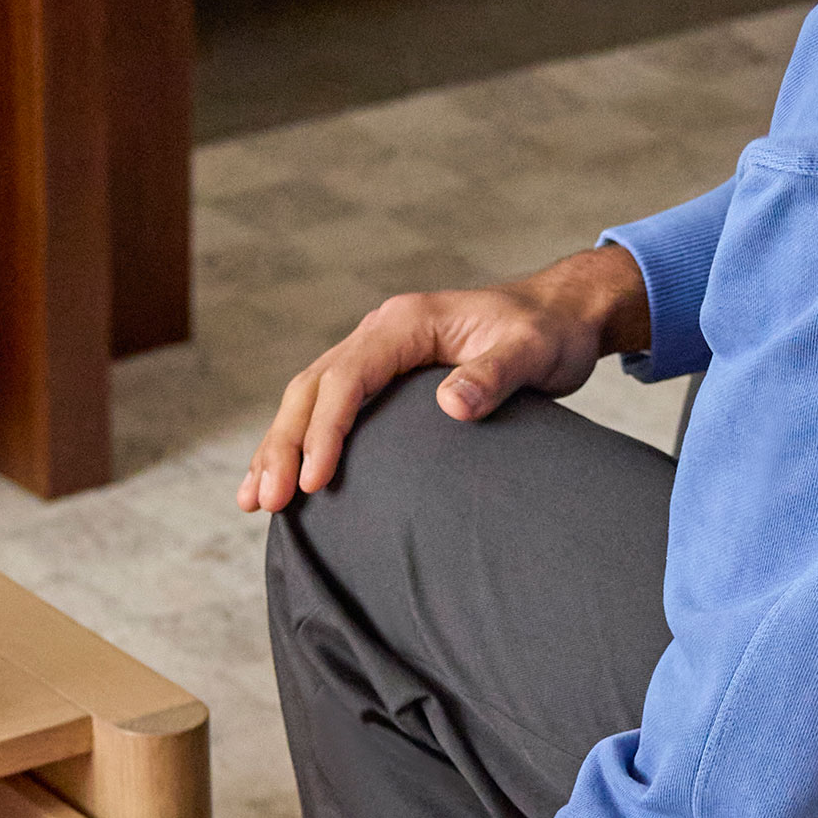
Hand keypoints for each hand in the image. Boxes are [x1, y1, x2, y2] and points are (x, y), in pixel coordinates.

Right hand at [239, 243, 650, 509]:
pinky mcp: (385, 376)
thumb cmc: (549, 333)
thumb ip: (494, 376)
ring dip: (280, 447)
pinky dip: (301, 441)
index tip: (315, 480)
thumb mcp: (532, 352)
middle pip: (312, 387)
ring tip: (256, 501)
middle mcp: (382, 332)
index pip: (347, 377)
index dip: (325, 430)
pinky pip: (329, 406)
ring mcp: (379, 353)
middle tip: (266, 502)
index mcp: (406, 323)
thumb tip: (453, 405)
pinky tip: (286, 480)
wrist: (562, 316)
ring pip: (309, 397)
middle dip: (283, 445)